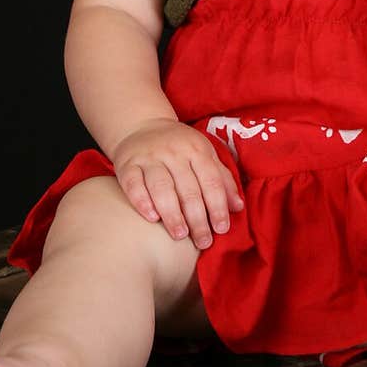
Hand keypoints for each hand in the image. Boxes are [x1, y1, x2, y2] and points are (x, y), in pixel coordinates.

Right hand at [111, 118, 243, 249]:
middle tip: (203, 241)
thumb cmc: (180, 147)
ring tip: (179, 235)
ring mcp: (149, 157)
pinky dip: (142, 201)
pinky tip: (151, 218)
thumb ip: (222, 180)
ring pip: (161, 187)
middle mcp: (173, 152)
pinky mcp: (127, 163)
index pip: (211, 180)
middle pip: (188, 188)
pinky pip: (133, 183)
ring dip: (172, 213)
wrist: (142, 125)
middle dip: (197, 218)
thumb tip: (239, 207)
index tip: (222, 229)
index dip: (218, 206)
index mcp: (196, 149)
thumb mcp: (204, 155)